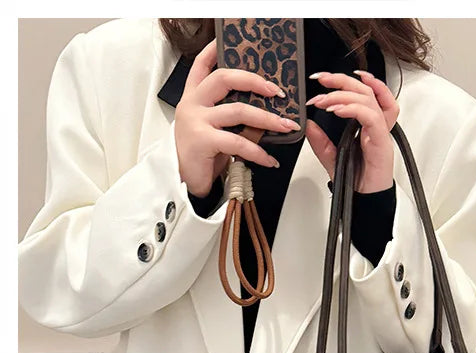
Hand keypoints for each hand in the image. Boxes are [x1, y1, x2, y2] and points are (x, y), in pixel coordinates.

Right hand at [175, 39, 301, 196]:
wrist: (182, 181)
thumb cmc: (200, 155)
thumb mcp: (213, 129)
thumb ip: (229, 115)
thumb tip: (263, 111)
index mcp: (194, 97)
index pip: (202, 65)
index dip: (215, 50)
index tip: (228, 41)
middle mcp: (193, 104)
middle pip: (224, 78)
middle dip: (254, 81)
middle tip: (277, 92)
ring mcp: (196, 121)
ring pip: (238, 110)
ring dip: (267, 119)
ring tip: (285, 126)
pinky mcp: (203, 141)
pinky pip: (239, 142)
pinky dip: (259, 152)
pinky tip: (269, 159)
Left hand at [305, 70, 398, 193]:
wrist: (365, 201)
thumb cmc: (355, 180)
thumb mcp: (331, 156)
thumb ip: (320, 140)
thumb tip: (307, 123)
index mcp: (366, 124)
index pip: (362, 93)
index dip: (344, 81)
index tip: (322, 79)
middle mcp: (376, 125)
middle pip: (366, 90)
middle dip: (341, 80)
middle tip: (321, 80)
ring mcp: (381, 133)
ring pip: (368, 99)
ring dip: (343, 95)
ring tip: (323, 101)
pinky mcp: (382, 143)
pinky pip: (371, 117)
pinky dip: (353, 109)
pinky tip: (337, 110)